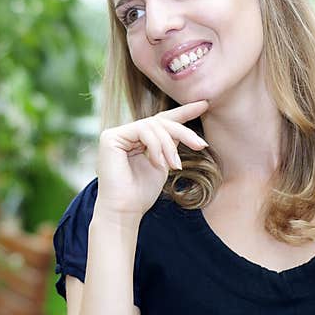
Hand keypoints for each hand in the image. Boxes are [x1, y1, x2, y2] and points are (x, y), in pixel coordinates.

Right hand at [95, 100, 209, 218]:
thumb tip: (183, 128)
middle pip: (160, 121)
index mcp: (137, 140)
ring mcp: (116, 134)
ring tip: (175, 166)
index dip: (183, 112)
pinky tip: (159, 163)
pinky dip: (156, 146)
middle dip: (183, 132)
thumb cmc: (142, 194)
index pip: (161, 121)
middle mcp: (125, 134)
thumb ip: (169, 144)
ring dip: (169, 146)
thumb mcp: (163, 163)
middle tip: (200, 145)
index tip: (204, 104)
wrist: (125, 211)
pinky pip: (142, 130)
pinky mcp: (110, 137)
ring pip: (153, 125)